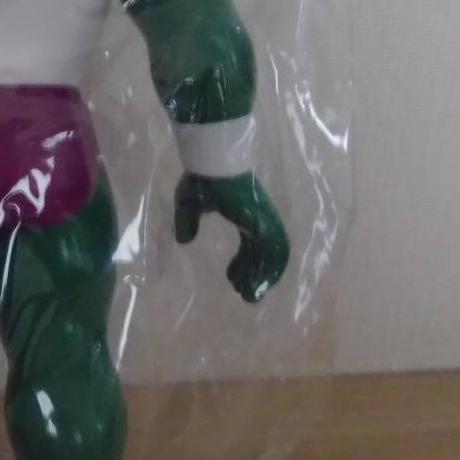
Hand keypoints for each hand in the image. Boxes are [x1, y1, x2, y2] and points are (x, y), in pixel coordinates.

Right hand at [173, 172, 288, 303]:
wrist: (213, 164)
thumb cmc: (203, 180)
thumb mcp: (189, 205)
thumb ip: (187, 222)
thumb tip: (184, 240)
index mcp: (245, 215)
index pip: (250, 244)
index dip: (243, 263)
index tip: (232, 278)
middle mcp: (259, 219)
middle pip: (263, 254)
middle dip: (255, 275)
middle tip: (245, 295)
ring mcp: (266, 221)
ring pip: (273, 256)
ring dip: (263, 277)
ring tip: (250, 295)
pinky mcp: (266, 222)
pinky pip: (275, 253)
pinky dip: (269, 271)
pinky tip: (258, 284)